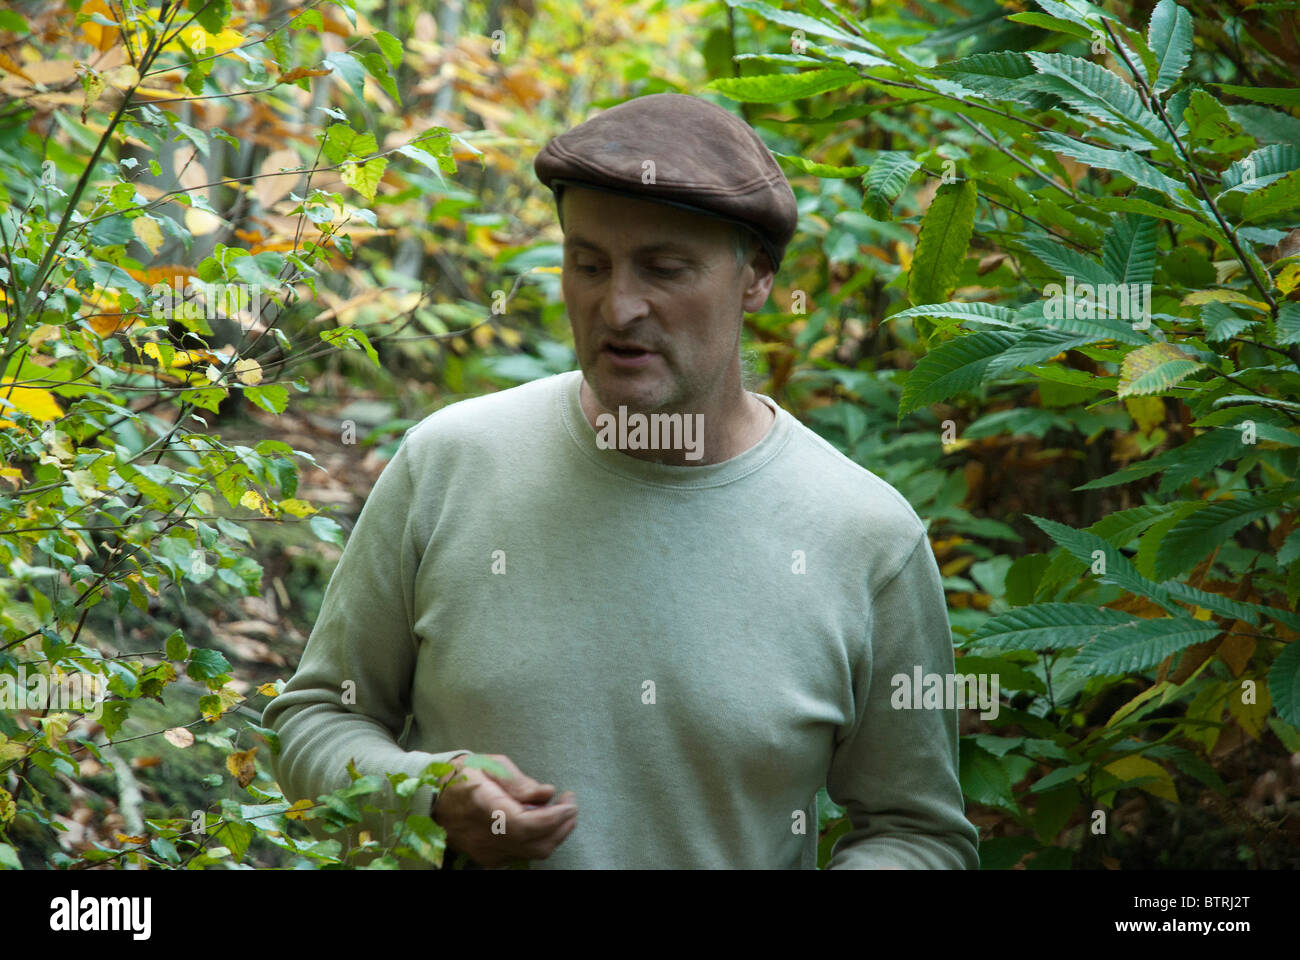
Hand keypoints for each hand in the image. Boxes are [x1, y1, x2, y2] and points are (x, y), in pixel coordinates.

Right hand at [432, 753, 577, 866]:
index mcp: (483, 807)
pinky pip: (522, 855)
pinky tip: (540, 822)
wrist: (431, 799)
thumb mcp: (490, 765)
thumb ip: (519, 782)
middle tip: (570, 803)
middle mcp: (484, 836)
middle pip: (535, 845)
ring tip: (560, 810)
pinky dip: (538, 840)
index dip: (553, 819)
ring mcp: (486, 851)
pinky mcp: (488, 858)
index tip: (570, 804)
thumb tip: (547, 793)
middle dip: (562, 826)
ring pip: (532, 853)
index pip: (525, 825)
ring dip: (554, 834)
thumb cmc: (462, 775)